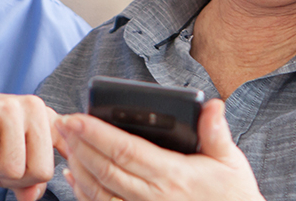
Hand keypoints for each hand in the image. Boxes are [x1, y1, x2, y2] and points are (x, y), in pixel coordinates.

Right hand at [0, 85, 57, 200]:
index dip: (31, 178)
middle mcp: (33, 106)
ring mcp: (9, 107)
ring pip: (14, 168)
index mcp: (43, 117)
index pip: (54, 165)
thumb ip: (26, 182)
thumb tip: (33, 196)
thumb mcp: (2, 167)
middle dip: (8, 174)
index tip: (7, 158)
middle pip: (40, 171)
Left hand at [53, 99, 262, 200]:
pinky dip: (84, 193)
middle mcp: (153, 197)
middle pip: (104, 169)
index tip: (76, 118)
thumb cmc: (233, 197)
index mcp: (173, 176)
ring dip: (77, 167)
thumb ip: (217, 133)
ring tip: (66, 144)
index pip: (125, 150)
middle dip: (78, 145)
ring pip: (98, 191)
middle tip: (62, 124)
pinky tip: (73, 177)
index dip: (96, 133)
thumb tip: (212, 105)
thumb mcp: (231, 163)